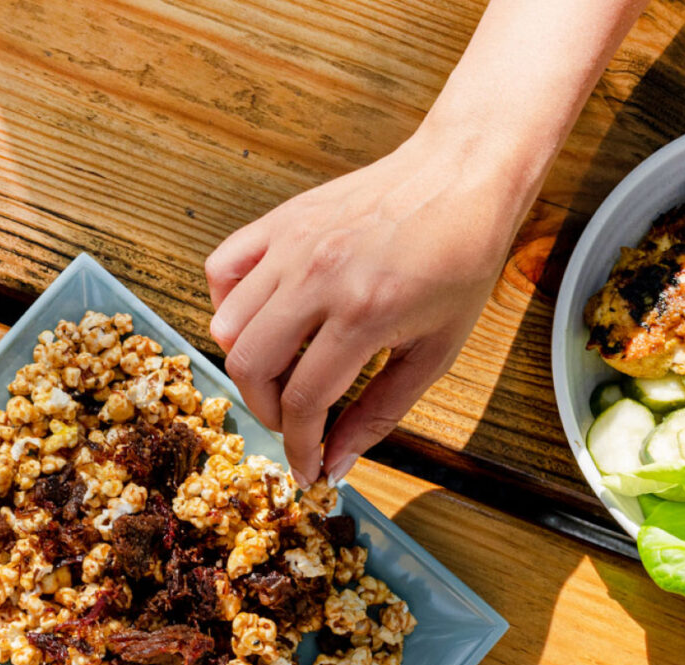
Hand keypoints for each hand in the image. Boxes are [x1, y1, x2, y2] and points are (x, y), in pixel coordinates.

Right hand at [203, 131, 540, 484]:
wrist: (462, 176)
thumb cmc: (461, 260)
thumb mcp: (436, 350)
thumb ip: (381, 412)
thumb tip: (339, 463)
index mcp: (364, 312)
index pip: (303, 400)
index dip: (300, 446)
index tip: (308, 468)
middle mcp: (318, 276)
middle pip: (251, 367)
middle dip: (268, 412)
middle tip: (296, 423)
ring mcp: (292, 243)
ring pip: (226, 325)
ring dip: (248, 365)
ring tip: (283, 374)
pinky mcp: (281, 220)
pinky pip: (221, 270)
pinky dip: (228, 304)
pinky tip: (263, 318)